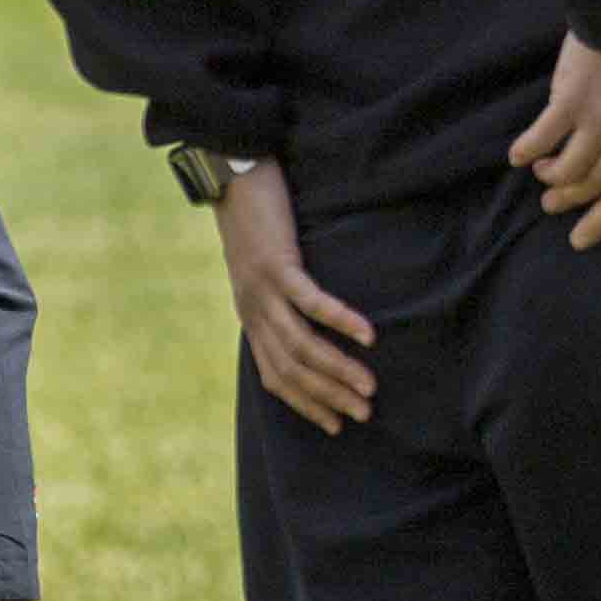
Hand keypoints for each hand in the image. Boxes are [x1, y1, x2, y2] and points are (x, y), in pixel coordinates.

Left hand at [212, 158, 376, 430]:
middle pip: (291, 368)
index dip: (306, 404)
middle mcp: (254, 311)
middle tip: (363, 414)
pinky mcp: (277, 265)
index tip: (335, 425)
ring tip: (369, 386)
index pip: (275, 377)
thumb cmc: (256, 219)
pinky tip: (366, 335)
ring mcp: (263, 290)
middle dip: (328, 396)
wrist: (230, 176)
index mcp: (251, 317)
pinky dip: (340, 321)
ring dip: (337, 369)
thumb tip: (311, 319)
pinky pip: (311, 302)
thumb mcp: (264, 267)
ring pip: (301, 344)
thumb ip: (281, 296)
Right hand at [508, 34, 600, 248]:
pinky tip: (518, 154)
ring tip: (539, 171)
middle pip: (592, 188)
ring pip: (566, 170)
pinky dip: (526, 150)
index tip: (579, 239)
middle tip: (551, 202)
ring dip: (549, 175)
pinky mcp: (569, 102)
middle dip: (568, 200)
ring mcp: (599, 123)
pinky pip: (541, 139)